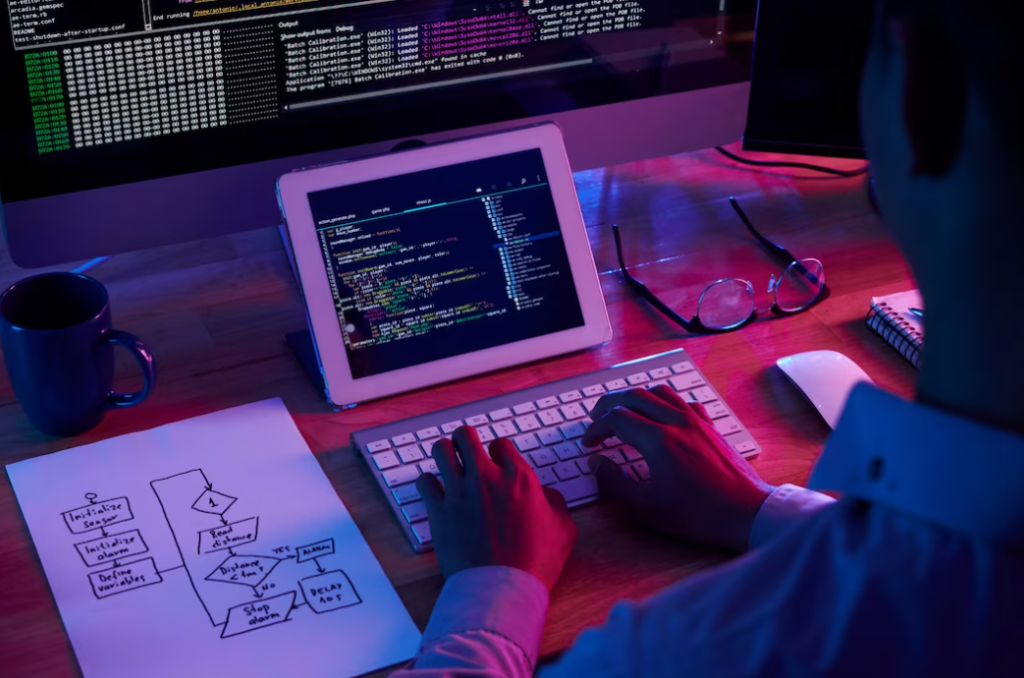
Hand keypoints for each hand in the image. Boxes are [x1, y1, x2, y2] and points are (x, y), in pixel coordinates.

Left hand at [415, 426, 577, 591]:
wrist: (502, 590)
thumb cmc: (534, 564)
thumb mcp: (563, 531)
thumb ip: (556, 504)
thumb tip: (547, 496)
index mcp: (519, 479)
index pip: (501, 443)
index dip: (498, 451)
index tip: (496, 462)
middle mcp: (487, 478)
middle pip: (466, 436)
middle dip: (465, 441)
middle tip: (466, 452)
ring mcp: (460, 493)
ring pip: (441, 449)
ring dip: (444, 454)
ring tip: (448, 464)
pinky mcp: (439, 511)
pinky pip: (424, 481)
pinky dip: (428, 483)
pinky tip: (435, 492)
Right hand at [581, 386, 772, 551]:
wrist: (747, 513)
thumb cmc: (699, 515)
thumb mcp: (648, 508)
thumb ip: (615, 484)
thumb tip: (596, 464)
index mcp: (658, 440)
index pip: (615, 418)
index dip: (595, 429)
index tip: (589, 444)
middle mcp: (676, 422)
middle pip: (633, 396)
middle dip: (608, 404)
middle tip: (595, 419)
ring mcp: (696, 421)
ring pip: (659, 392)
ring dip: (635, 398)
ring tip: (623, 412)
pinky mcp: (710, 426)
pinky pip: (682, 401)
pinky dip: (664, 402)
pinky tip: (661, 417)